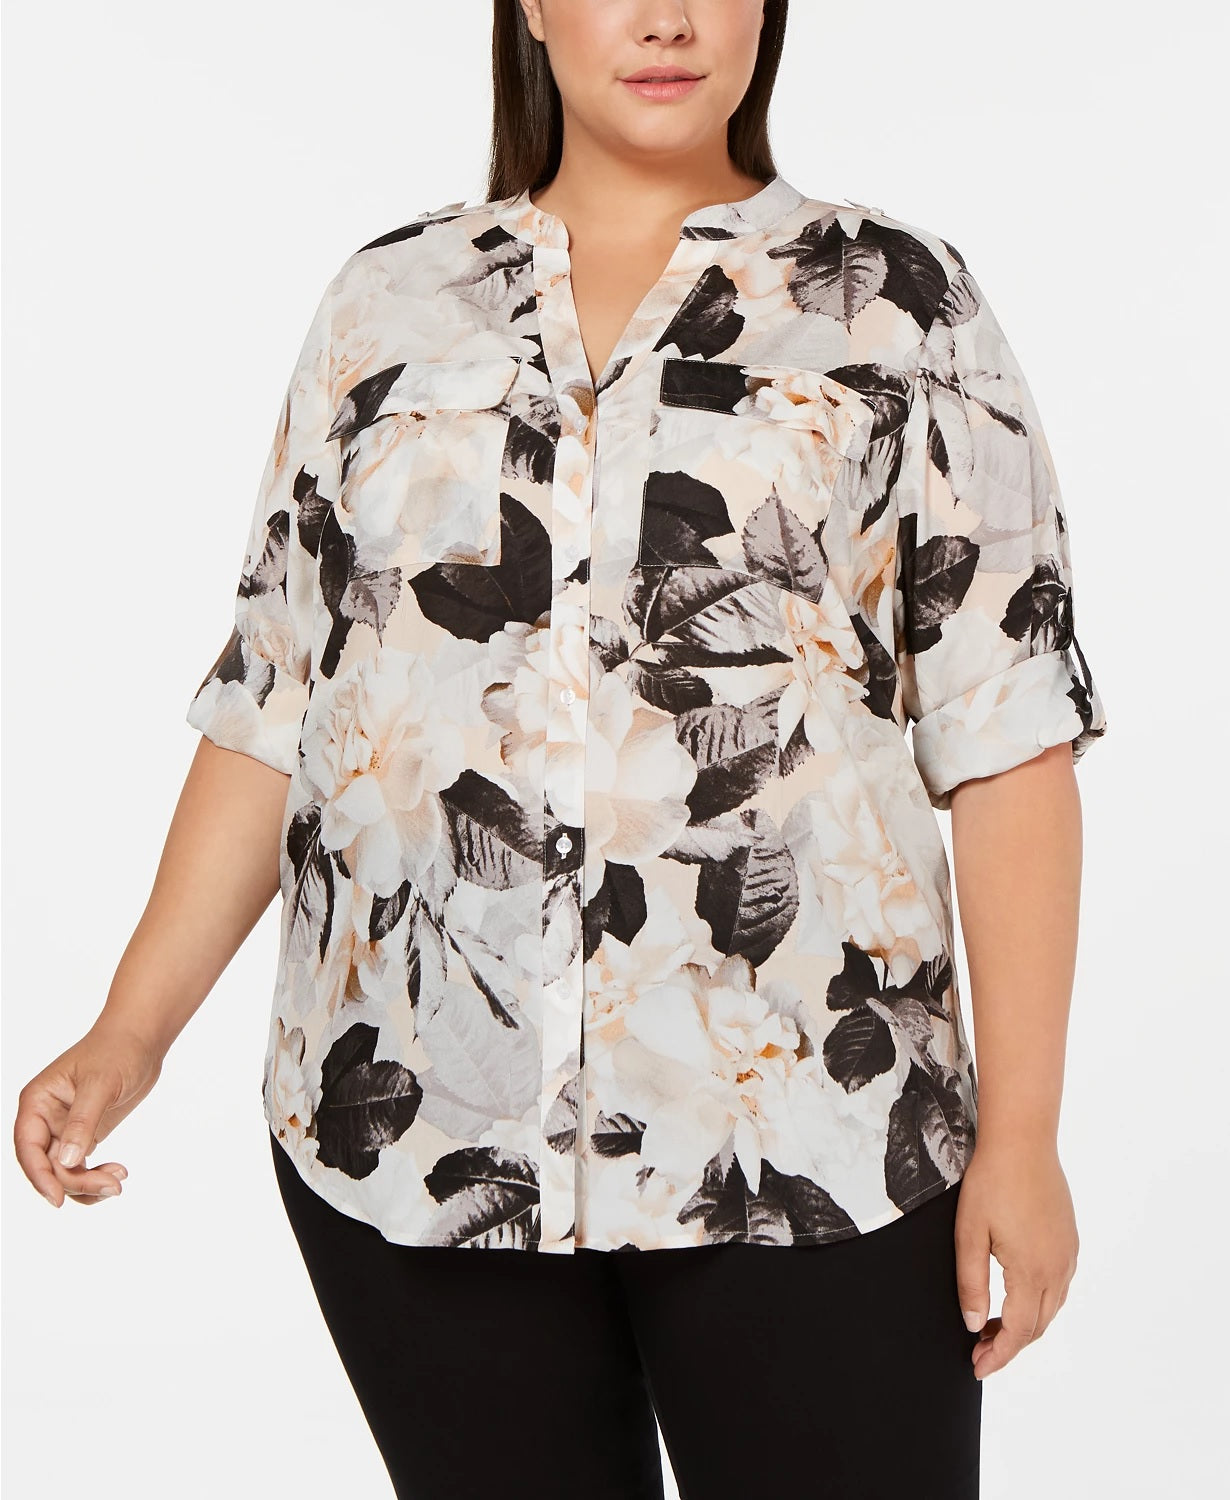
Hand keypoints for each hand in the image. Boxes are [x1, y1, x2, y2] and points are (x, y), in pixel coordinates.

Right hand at [13, 1021, 163, 1206]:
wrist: (141, 1040)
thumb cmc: (117, 1050)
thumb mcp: (100, 1084)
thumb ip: (83, 1122)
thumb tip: (68, 1161)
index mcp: (38, 1101)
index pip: (28, 1147)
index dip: (39, 1175)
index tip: (57, 1199)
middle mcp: (45, 1118)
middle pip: (48, 1165)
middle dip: (75, 1181)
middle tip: (112, 1186)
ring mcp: (65, 1129)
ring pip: (64, 1171)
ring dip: (88, 1183)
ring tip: (118, 1182)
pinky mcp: (85, 1135)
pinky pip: (80, 1167)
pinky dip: (96, 1176)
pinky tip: (119, 1173)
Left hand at [953, 1140, 1079, 1379]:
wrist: (1023, 1141)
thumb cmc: (992, 1182)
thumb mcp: (969, 1234)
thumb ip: (972, 1284)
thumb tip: (974, 1325)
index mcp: (1032, 1271)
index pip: (1019, 1332)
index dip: (999, 1355)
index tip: (978, 1367)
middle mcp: (1057, 1268)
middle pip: (1038, 1326)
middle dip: (1009, 1345)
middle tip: (979, 1352)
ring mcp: (1068, 1253)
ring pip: (1051, 1308)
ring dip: (1025, 1325)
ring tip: (992, 1328)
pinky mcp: (1069, 1239)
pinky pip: (1058, 1285)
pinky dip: (1038, 1302)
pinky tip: (1017, 1297)